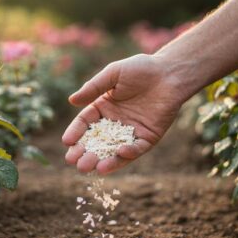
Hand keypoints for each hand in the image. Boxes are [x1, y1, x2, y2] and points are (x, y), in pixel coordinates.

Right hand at [62, 54, 189, 173]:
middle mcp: (115, 123)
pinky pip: (137, 149)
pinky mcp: (148, 138)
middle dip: (84, 152)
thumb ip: (93, 87)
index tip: (67, 142)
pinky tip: (120, 152)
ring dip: (103, 160)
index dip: (75, 132)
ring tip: (90, 169)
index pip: (85, 123)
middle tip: (73, 162)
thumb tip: (71, 100)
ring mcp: (131, 132)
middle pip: (96, 141)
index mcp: (103, 108)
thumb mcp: (113, 74)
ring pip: (114, 150)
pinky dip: (129, 153)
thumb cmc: (141, 69)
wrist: (170, 73)